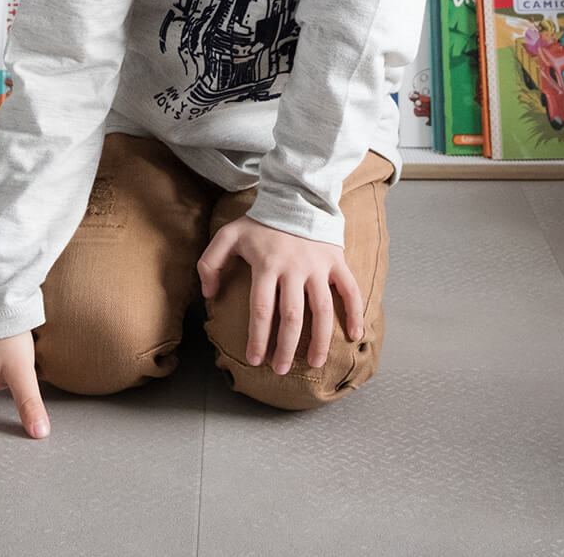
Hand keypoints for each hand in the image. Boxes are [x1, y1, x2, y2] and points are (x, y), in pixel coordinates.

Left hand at [197, 216, 361, 375]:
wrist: (296, 194)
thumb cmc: (260, 221)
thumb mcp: (228, 235)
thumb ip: (210, 262)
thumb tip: (209, 294)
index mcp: (267, 264)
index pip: (261, 309)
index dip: (258, 338)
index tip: (254, 360)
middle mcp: (294, 267)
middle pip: (291, 316)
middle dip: (286, 347)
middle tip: (281, 369)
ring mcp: (318, 265)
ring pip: (322, 309)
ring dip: (320, 340)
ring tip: (315, 363)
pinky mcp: (336, 261)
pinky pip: (350, 289)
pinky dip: (354, 312)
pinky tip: (354, 335)